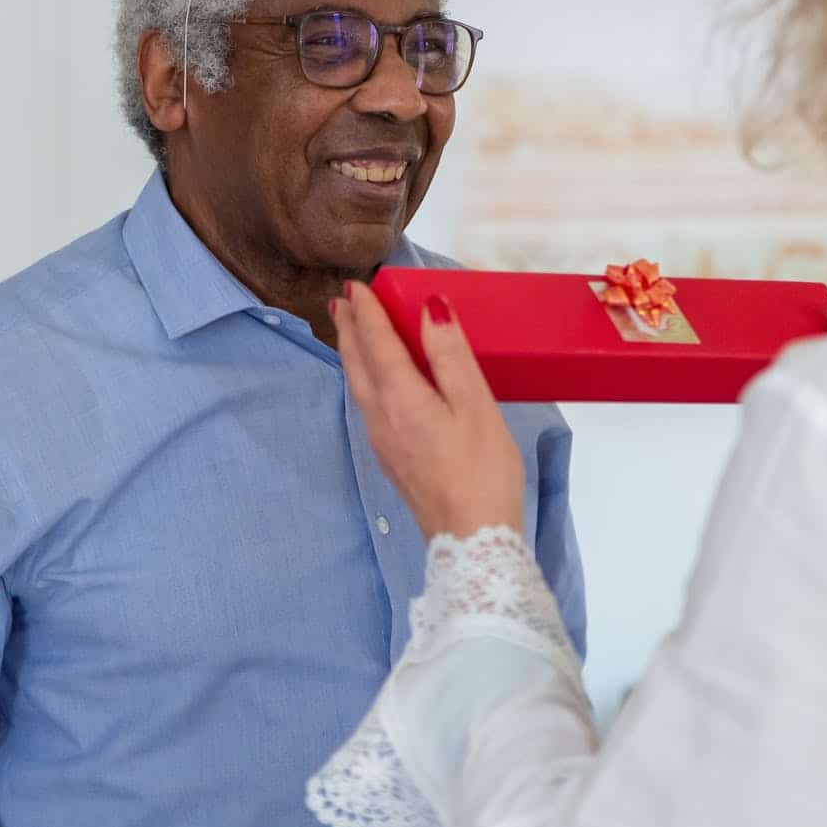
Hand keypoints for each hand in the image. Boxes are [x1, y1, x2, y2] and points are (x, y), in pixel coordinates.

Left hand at [332, 281, 525, 539]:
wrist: (473, 542)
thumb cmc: (482, 470)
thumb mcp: (475, 404)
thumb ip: (450, 354)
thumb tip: (429, 308)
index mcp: (400, 398)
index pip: (376, 342)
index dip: (366, 311)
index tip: (357, 285)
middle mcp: (381, 418)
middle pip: (357, 362)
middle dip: (349, 328)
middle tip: (344, 300)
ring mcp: (383, 442)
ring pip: (358, 384)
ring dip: (353, 352)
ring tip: (352, 330)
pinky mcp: (392, 460)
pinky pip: (367, 404)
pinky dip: (364, 376)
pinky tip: (374, 380)